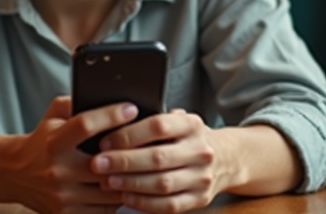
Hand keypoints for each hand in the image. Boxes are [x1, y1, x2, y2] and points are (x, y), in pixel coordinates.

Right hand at [4, 96, 139, 213]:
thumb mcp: (52, 116)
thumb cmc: (41, 141)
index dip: (111, 115)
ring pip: (111, 189)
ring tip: (145, 165)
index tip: (131, 109)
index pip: (86, 124)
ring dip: (131, 177)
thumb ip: (76, 103)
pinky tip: (127, 185)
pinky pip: (105, 209)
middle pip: (106, 163)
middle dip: (131, 152)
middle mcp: (57, 170)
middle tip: (150, 141)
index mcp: (54, 142)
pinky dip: (119, 198)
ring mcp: (63, 196)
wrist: (14, 174)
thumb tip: (106, 95)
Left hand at [90, 109, 229, 212]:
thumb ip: (153, 122)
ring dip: (131, 183)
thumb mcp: (179, 122)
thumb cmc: (188, 138)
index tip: (105, 141)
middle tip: (98, 163)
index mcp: (192, 125)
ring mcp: (202, 177)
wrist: (227, 158)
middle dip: (124, 161)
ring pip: (162, 183)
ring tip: (107, 181)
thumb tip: (111, 121)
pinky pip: (169, 205)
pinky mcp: (201, 199)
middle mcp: (201, 151)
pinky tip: (126, 197)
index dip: (129, 134)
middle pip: (158, 157)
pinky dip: (145, 202)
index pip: (158, 126)